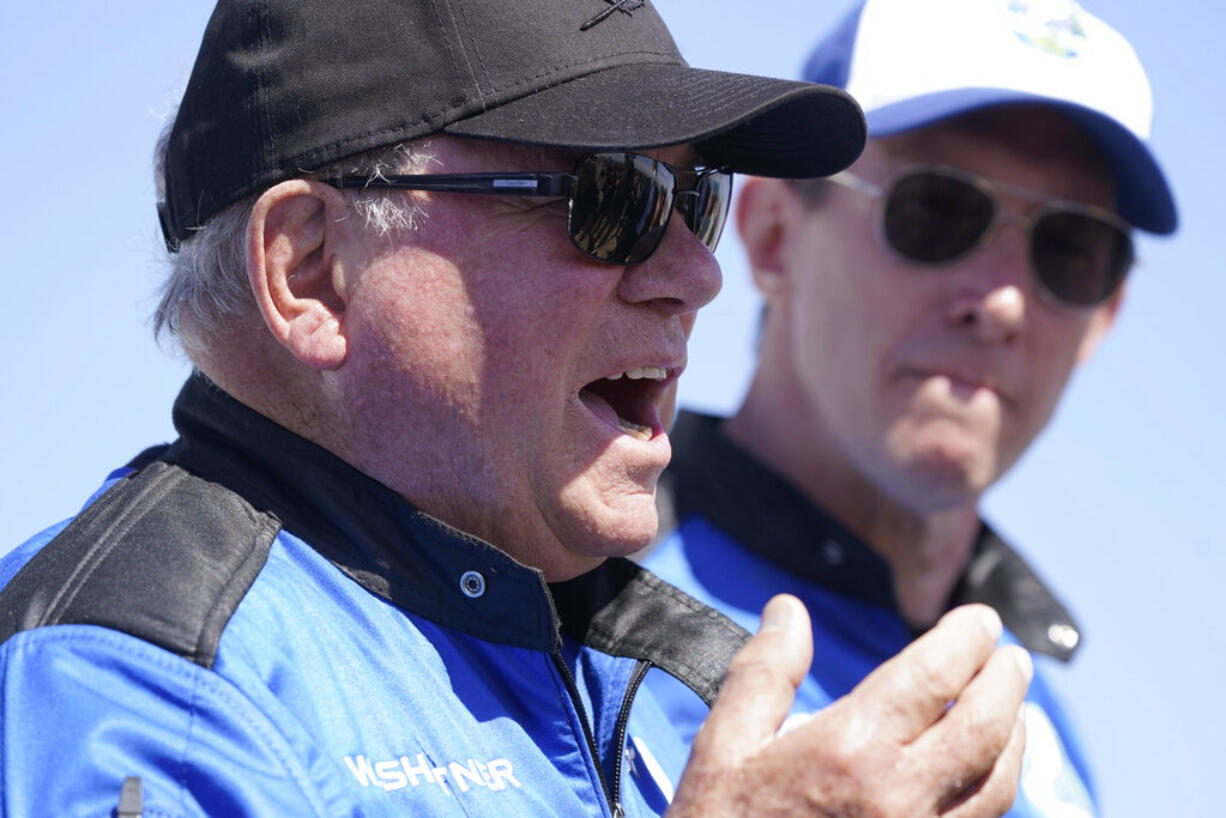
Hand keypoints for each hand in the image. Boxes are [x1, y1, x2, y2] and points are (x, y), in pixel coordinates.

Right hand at [668, 596, 1030, 816]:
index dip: (966, 639)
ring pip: (998, 783)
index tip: (980, 619)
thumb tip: (789, 610)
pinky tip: (988, 768)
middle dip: (1007, 682)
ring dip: (1014, 735)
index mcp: (849, 751)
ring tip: (1014, 705)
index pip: (932, 677)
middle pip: (984, 728)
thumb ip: (765, 671)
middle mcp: (898, 798)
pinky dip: (998, 785)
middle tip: (1013, 655)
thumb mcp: (724, 745)